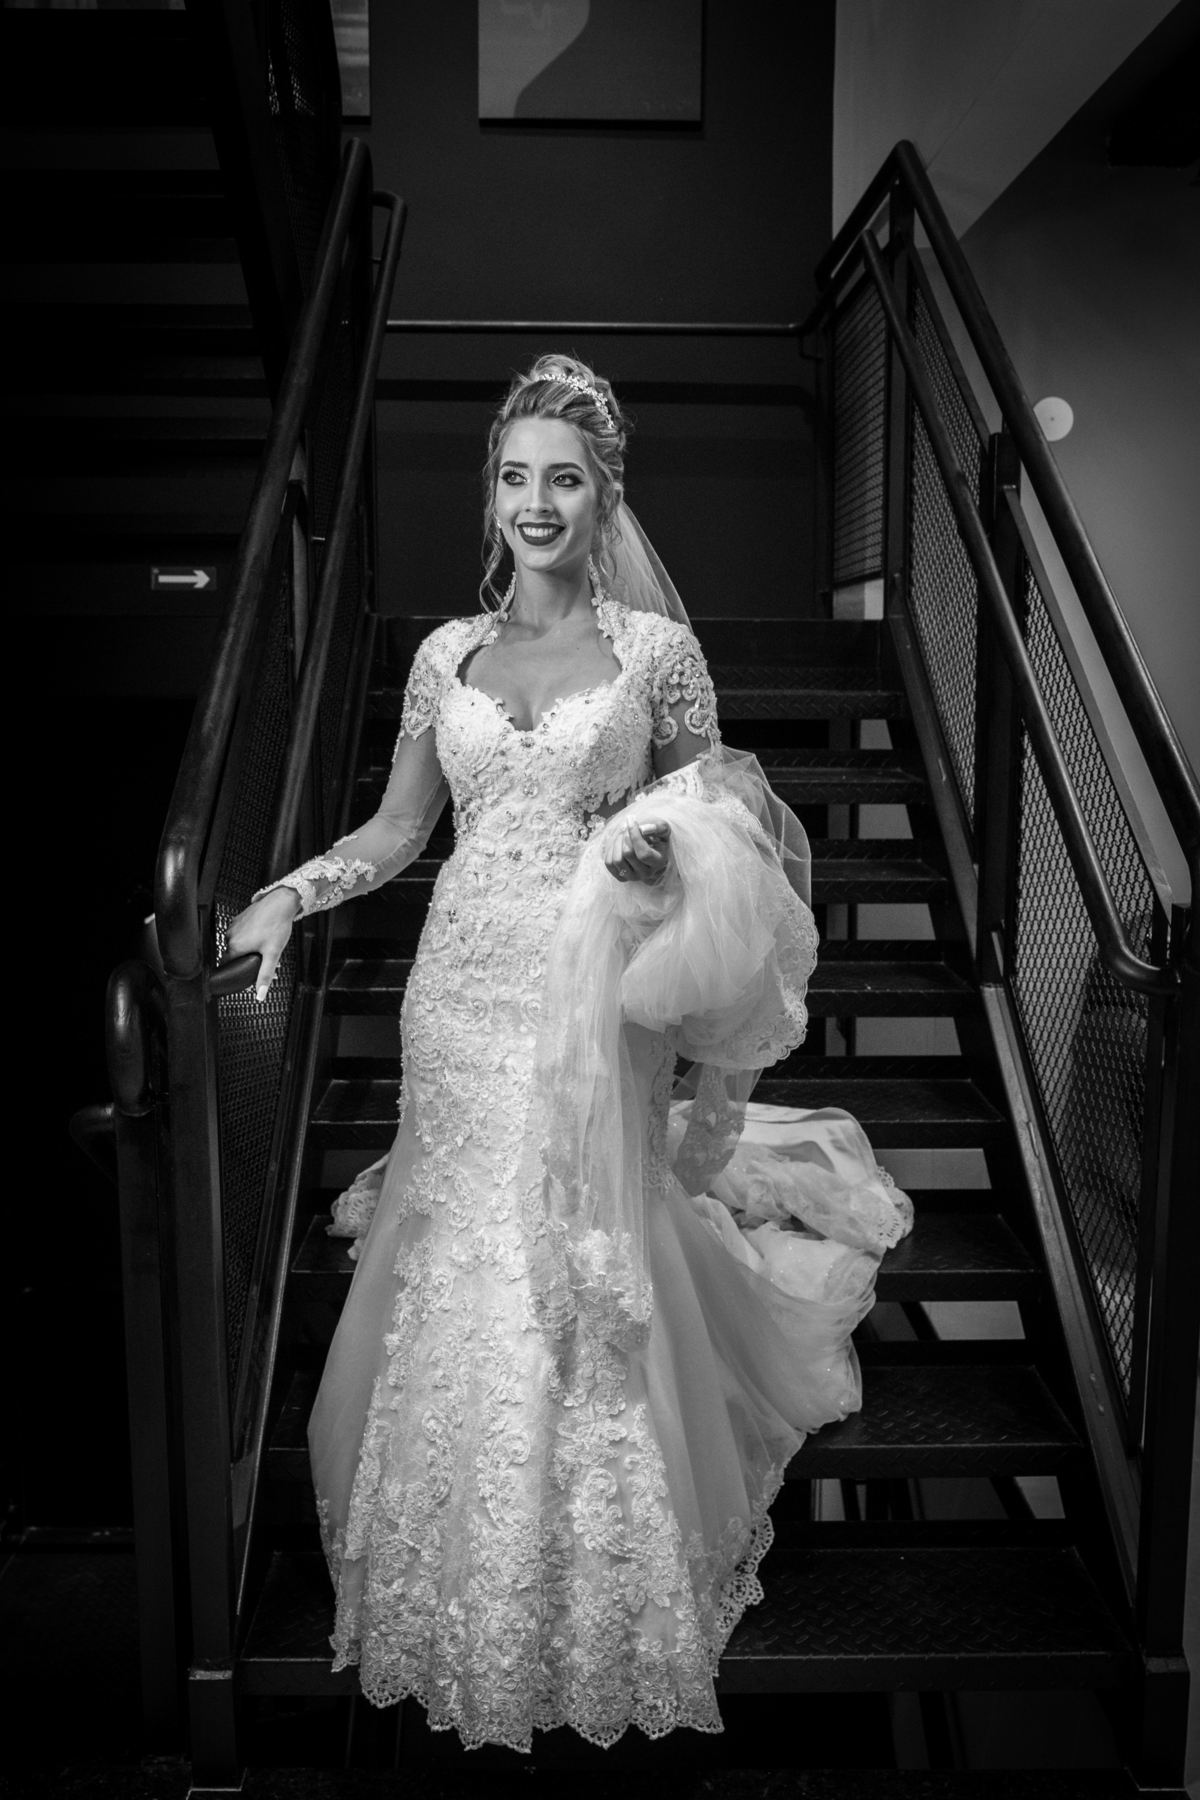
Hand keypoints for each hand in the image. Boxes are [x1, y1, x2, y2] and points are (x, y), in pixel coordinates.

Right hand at [227, 886, 300, 1000]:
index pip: (226, 964)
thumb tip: (260, 995)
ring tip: (264, 946)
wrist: (280, 903)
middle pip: (233, 954)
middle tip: (261, 958)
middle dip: (245, 958)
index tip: (242, 972)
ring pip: (237, 942)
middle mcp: (230, 935)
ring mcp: (234, 925)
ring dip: (248, 947)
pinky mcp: (239, 918)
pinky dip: (249, 936)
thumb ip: (265, 975)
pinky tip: (262, 935)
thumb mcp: (273, 954)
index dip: (233, 970)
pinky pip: (241, 932)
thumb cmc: (276, 926)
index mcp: (235, 946)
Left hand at [605, 818, 670, 885]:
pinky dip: (611, 850)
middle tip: (627, 827)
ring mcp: (633, 877)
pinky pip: (609, 863)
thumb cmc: (657, 839)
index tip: (631, 821)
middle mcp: (646, 874)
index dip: (635, 836)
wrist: (652, 852)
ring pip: (617, 859)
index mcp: (658, 863)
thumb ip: (658, 827)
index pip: (643, 853)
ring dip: (617, 842)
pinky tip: (618, 844)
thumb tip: (643, 829)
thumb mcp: (663, 831)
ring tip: (622, 835)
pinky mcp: (621, 877)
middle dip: (625, 836)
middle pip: (627, 854)